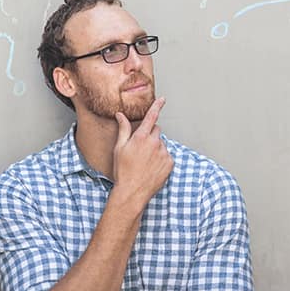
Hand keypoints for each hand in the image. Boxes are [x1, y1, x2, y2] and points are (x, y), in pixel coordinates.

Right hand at [112, 97, 173, 212]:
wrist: (132, 191)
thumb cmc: (123, 170)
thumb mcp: (119, 148)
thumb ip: (123, 129)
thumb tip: (120, 115)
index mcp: (141, 137)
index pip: (151, 117)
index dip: (157, 106)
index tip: (162, 99)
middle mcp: (154, 143)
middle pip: (156, 130)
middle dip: (150, 135)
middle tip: (140, 148)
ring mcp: (164, 153)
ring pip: (161, 144)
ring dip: (155, 148)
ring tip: (145, 162)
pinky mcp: (170, 163)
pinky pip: (167, 155)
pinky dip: (161, 158)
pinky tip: (152, 167)